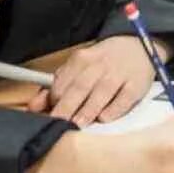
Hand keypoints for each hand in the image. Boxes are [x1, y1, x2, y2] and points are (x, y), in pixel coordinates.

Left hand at [27, 35, 164, 125]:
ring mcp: (119, 74)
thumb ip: (56, 86)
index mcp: (82, 59)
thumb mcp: (79, 67)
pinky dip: (113, 110)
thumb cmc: (104, 62)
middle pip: (79, 88)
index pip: (63, 82)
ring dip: (87, 111)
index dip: (54, 100)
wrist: (139, 47)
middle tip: (58, 125)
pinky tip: (104, 118)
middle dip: (66, 108)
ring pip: (101, 93)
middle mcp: (100, 65)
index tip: (48, 116)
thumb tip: (34, 107)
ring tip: (78, 125)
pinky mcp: (136, 84)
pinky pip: (124, 99)